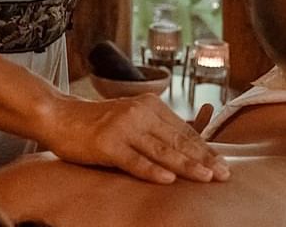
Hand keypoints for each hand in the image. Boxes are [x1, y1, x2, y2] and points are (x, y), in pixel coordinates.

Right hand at [39, 93, 229, 184]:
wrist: (61, 116)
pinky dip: (152, 170)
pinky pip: (134, 160)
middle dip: (203, 159)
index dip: (205, 149)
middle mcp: (140, 113)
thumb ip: (161, 126)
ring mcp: (123, 127)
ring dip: (186, 165)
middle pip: (178, 140)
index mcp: (150, 105)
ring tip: (206, 177)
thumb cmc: (100, 122)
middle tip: (224, 175)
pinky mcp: (107, 144)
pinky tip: (168, 179)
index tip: (224, 164)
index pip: (184, 131)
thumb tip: (197, 131)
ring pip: (161, 150)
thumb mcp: (134, 116)